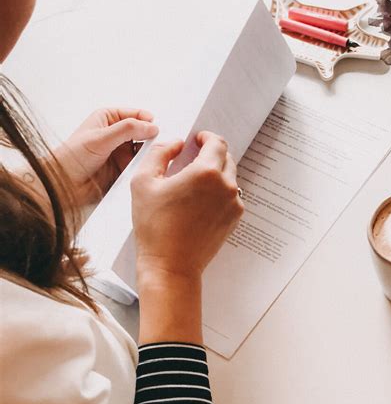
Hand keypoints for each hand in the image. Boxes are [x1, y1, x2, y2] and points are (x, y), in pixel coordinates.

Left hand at [54, 108, 158, 206]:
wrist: (63, 185)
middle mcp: (115, 134)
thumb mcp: (100, 139)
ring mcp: (120, 152)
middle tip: (160, 143)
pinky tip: (148, 168)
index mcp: (107, 118)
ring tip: (154, 156)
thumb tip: (151, 126)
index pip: (134, 114)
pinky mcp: (123, 169)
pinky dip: (145, 166)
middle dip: (151, 137)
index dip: (147, 120)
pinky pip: (140, 165)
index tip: (157, 127)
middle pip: (142, 132)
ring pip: (143, 149)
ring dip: (149, 153)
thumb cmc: (71, 158)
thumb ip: (126, 130)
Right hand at [131, 131, 243, 282]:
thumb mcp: (143, 182)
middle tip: (194, 159)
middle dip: (211, 154)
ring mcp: (233, 204)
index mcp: (206, 172)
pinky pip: (231, 196)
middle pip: (226, 158)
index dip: (206, 137)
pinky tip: (200, 201)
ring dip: (216, 173)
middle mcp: (226, 186)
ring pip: (230, 177)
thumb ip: (159, 153)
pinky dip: (219, 192)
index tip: (197, 139)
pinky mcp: (234, 219)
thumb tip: (175, 143)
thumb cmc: (154, 227)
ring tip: (195, 182)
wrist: (171, 266)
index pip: (216, 142)